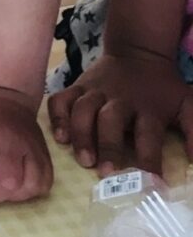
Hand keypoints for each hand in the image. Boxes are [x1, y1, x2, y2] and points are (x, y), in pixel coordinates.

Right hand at [47, 45, 191, 177]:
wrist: (139, 52)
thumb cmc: (162, 88)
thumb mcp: (187, 104)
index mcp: (148, 108)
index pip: (149, 137)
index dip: (149, 161)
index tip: (150, 184)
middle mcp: (120, 100)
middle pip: (110, 121)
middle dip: (107, 146)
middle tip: (105, 173)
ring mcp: (95, 91)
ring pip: (82, 110)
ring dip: (81, 135)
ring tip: (83, 159)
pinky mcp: (78, 86)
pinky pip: (61, 100)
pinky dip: (57, 117)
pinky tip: (60, 137)